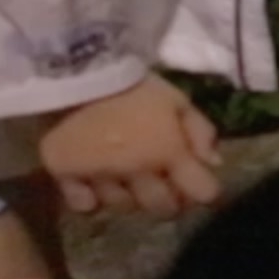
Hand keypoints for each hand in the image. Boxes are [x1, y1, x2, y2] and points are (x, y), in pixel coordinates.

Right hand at [39, 74, 222, 217]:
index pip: (202, 192)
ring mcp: (100, 175)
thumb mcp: (176, 99)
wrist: (73, 71)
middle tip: (161, 184)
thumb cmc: (132, 84)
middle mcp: (137, 171)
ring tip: (124, 177)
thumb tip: (213, 164)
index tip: (198, 184)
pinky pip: (83, 204)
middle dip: (168, 200)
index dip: (205, 191)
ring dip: (128, 197)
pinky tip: (92, 183)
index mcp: (169, 150)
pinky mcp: (65, 174)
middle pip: (162, 208)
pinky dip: (90, 199)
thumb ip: (200, 132)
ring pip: (122, 205)